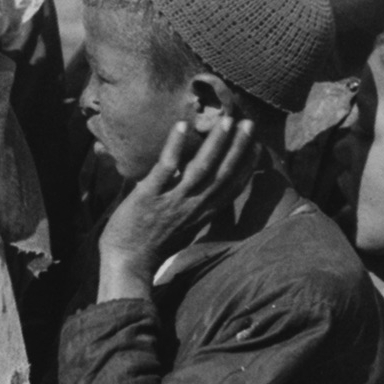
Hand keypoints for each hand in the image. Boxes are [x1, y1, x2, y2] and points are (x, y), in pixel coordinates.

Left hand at [95, 109, 248, 300]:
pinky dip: (175, 145)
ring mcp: (172, 201)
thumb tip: (195, 187)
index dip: (246, 165)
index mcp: (203, 214)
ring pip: (201, 168)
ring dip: (216, 143)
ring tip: (227, 120)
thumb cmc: (152, 245)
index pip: (232, 187)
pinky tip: (182, 125)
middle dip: (238, 147)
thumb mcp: (183, 227)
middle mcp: (193, 207)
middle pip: (223, 173)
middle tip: (248, 122)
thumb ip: (193, 208)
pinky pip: (166, 168)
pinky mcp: (149, 196)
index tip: (256, 145)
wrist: (127, 263)